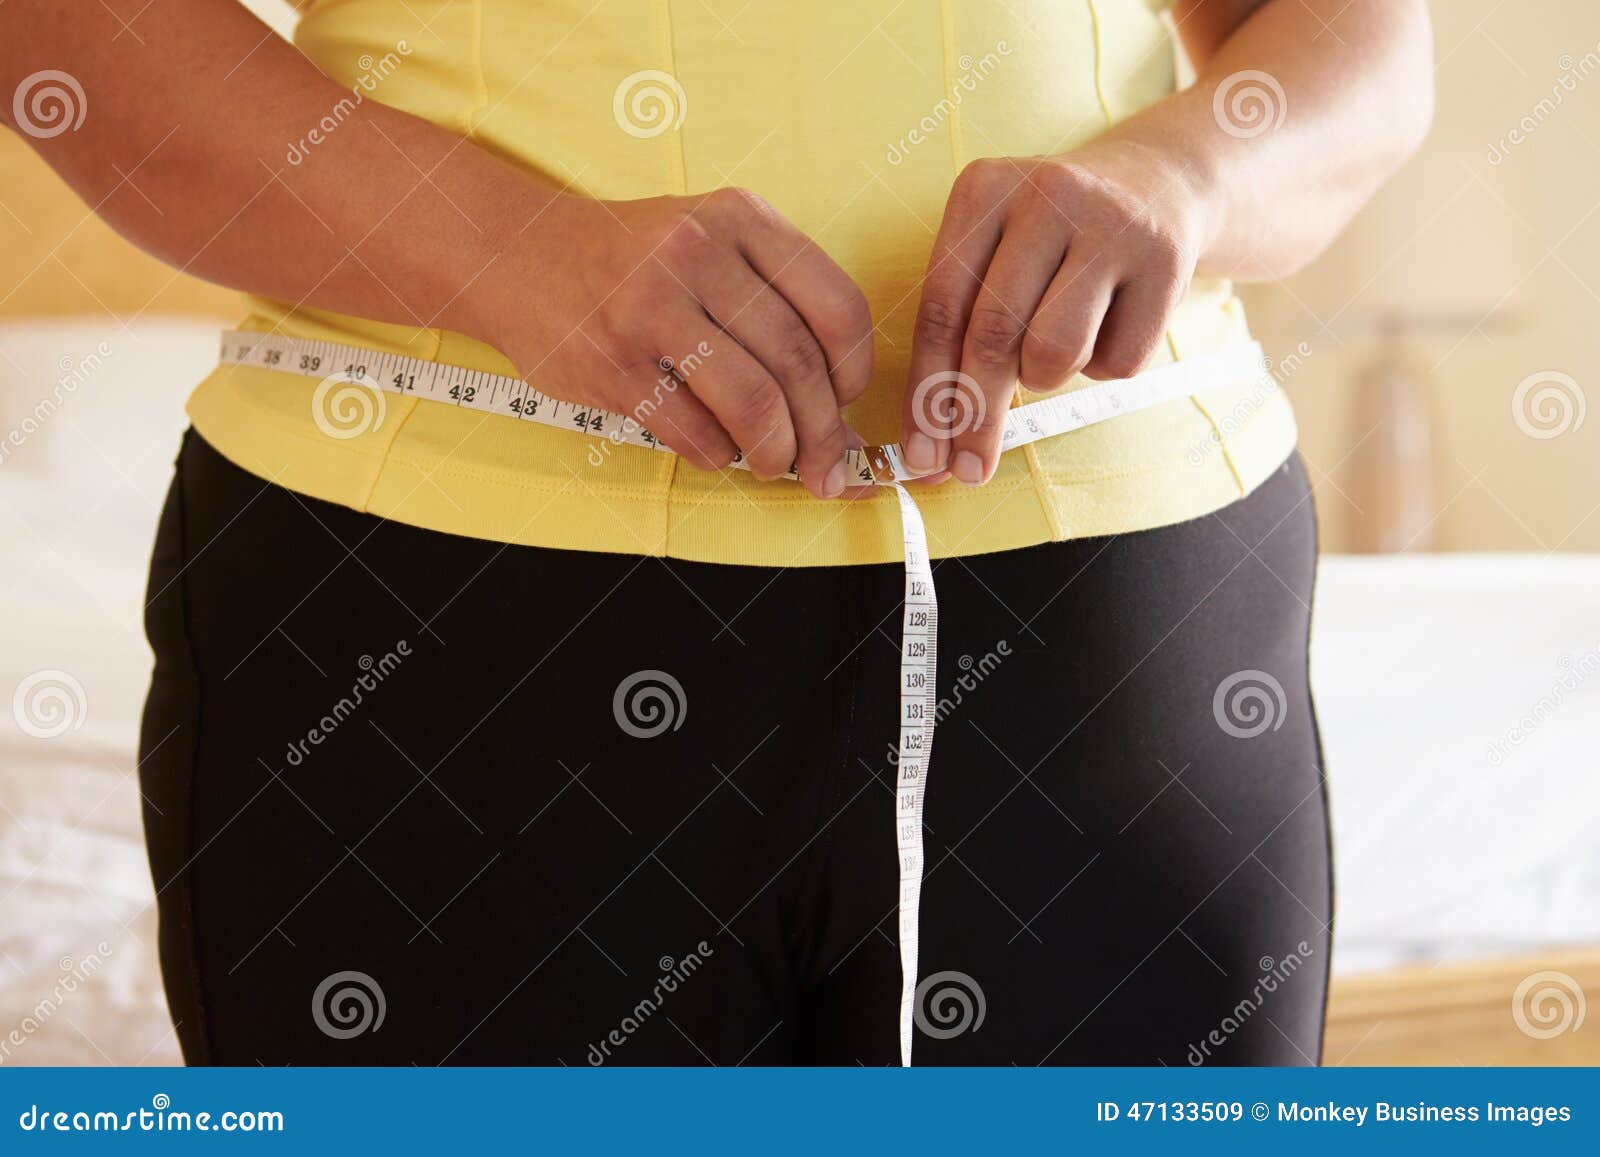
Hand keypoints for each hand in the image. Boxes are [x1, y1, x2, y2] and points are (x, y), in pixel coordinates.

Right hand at [472, 188, 873, 498]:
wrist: (517, 254)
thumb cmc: (635, 262)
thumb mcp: (711, 247)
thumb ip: (778, 312)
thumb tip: (845, 418)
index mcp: (740, 218)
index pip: (836, 306)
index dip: (856, 371)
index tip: (848, 402)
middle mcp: (697, 253)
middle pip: (798, 364)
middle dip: (824, 433)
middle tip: (826, 466)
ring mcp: (648, 307)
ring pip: (753, 403)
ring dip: (778, 452)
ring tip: (776, 464)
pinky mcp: (610, 363)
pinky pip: (693, 431)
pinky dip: (720, 455)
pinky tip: (718, 450)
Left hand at [899, 141, 1210, 484]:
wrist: (1156, 186)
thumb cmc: (1050, 242)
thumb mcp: (993, 254)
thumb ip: (957, 330)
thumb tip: (932, 446)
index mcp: (983, 189)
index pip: (941, 309)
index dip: (926, 392)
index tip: (922, 456)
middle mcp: (1045, 195)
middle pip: (993, 336)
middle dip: (976, 417)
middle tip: (968, 470)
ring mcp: (1111, 224)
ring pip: (1055, 353)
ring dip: (1046, 377)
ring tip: (1055, 346)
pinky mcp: (1165, 262)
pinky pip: (1117, 363)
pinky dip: (1104, 365)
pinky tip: (1110, 324)